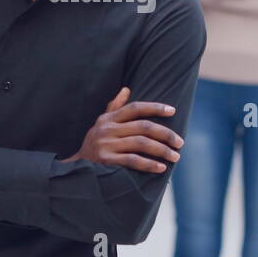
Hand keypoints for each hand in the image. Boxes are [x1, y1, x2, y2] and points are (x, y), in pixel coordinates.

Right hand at [64, 86, 182, 173]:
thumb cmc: (94, 142)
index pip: (135, 108)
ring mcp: (107, 144)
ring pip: (141, 143)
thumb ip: (114, 107)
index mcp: (109, 118)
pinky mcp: (106, 160)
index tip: (172, 110)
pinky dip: (149, 164)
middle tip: (180, 142)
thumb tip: (126, 89)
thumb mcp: (101, 122)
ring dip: (161, 150)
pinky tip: (161, 168)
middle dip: (165, 134)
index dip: (154, 107)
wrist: (77, 166)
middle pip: (143, 127)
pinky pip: (133, 160)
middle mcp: (108, 128)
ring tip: (175, 156)